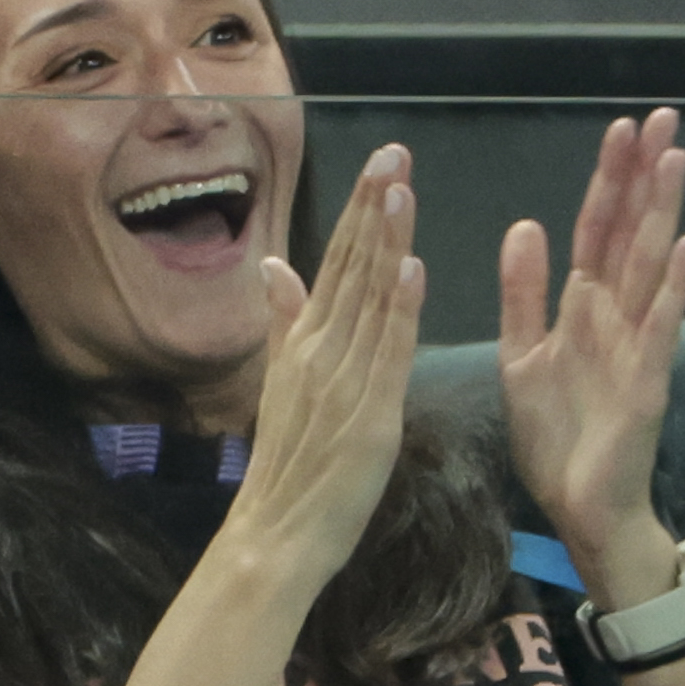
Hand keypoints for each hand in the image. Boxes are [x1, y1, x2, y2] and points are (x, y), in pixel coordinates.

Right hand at [214, 144, 422, 604]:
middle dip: (376, 206)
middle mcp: (321, 352)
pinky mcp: (370, 415)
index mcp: (304, 343)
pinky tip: (411, 267)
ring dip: (387, 240)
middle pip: (353, 267)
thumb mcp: (282, 382)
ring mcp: (344, 381)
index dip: (361, 210)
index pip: (336, 263)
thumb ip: (283, 320)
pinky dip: (398, 309)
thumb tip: (274, 265)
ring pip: (370, 299)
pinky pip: (388, 354)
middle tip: (396, 151)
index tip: (382, 162)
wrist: (275, 534)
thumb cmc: (287, 466)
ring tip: (402, 187)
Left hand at [495, 110, 684, 598]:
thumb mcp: (522, 357)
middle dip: (644, 176)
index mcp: (581, 308)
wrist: (579, 506)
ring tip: (675, 159)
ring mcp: (636, 345)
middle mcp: (615, 316)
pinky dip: (673, 286)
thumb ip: (523, 293)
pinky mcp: (646, 381)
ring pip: (650, 265)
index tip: (621, 128)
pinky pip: (660, 326)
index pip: (597, 229)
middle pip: (631, 232)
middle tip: (661, 118)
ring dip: (663, 213)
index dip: (608, 179)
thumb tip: (526, 224)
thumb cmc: (557, 437)